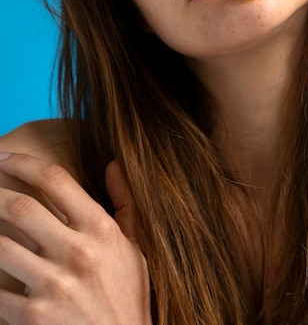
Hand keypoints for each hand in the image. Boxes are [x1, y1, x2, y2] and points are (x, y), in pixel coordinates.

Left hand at [0, 153, 151, 324]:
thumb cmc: (128, 296)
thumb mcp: (135, 247)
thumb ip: (124, 202)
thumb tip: (113, 164)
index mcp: (101, 230)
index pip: (56, 180)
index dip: (24, 163)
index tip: (6, 157)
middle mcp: (78, 253)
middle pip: (20, 207)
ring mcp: (54, 286)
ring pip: (0, 245)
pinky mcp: (34, 318)